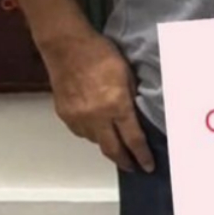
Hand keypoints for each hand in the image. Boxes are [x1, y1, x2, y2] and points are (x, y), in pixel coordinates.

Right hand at [40, 30, 153, 172]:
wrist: (68, 47)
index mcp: (116, 105)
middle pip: (112, 150)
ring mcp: (78, 119)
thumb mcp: (126, 73)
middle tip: (133, 167)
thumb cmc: (101, 54)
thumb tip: (136, 115)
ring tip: (116, 144)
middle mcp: (97, 117)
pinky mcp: (65, 116)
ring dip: (107, 144)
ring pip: (95, 141)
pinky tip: (97, 128)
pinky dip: (92, 133)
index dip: (142, 155)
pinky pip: (81, 132)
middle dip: (125, 161)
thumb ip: (131, 97)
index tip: (148, 166)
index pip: (133, 139)